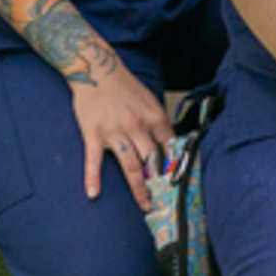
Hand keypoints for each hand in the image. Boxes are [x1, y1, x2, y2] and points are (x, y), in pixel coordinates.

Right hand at [68, 59, 172, 210]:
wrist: (97, 70)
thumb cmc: (126, 87)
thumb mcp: (150, 101)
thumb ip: (159, 124)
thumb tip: (170, 146)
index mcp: (154, 118)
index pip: (171, 147)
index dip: (177, 166)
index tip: (182, 183)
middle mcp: (137, 127)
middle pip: (153, 161)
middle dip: (162, 183)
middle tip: (168, 202)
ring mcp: (114, 132)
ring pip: (130, 165)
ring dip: (139, 188)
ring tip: (145, 205)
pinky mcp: (93, 134)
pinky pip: (93, 160)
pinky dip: (93, 178)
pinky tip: (93, 194)